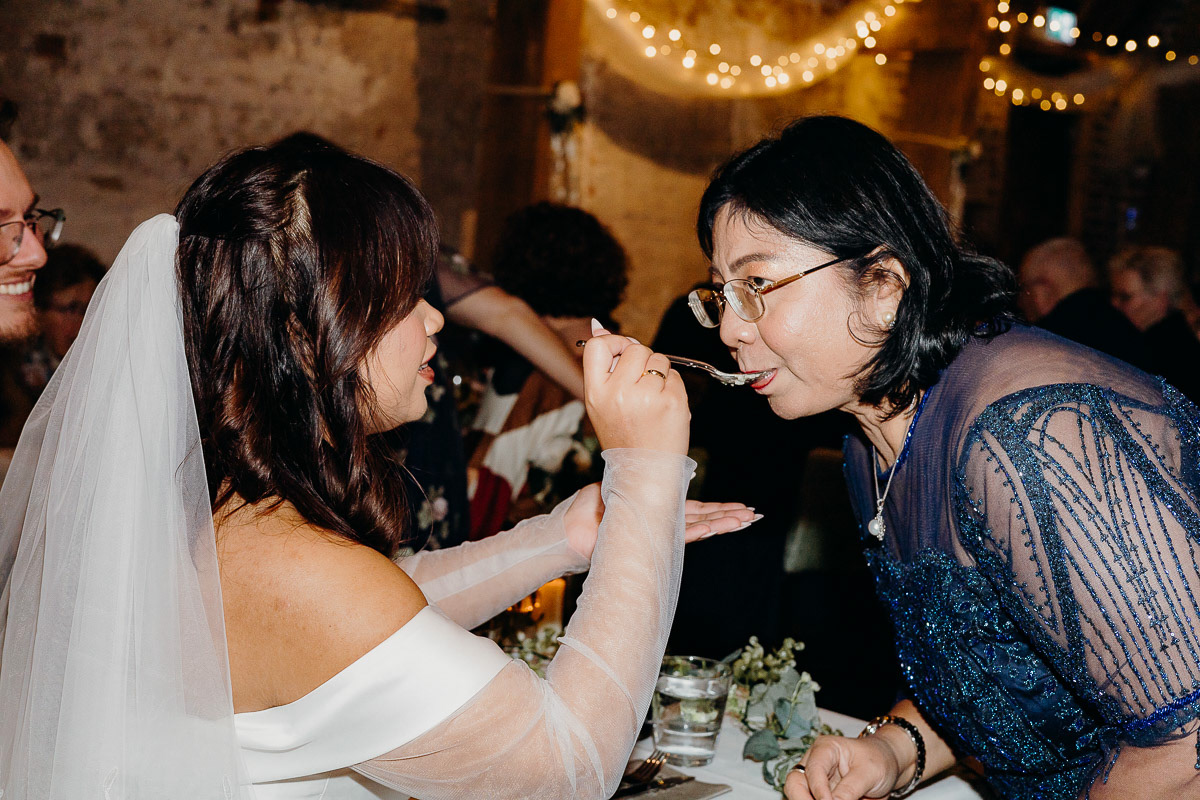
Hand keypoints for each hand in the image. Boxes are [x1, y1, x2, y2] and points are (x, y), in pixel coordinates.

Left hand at [563, 484, 760, 559]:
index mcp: (656, 508)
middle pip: (702, 519)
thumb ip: (635, 475)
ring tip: (746, 520)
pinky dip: (701, 529)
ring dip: (723, 523)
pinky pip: (680, 534)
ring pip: (698, 527)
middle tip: (753, 514)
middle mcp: (661, 522)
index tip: (738, 505)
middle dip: (728, 516)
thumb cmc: (587, 509)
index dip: (716, 507)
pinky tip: (718, 526)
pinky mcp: (651, 539)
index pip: (693, 508)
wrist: (571, 531)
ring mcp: (658, 533)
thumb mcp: (617, 484)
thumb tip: (647, 459)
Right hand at [582, 320, 688, 454]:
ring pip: (659, 359)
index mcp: (596, 392)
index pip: (598, 345)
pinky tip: (664, 408)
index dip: (614, 342)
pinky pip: (675, 376)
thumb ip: (603, 366)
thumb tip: (597, 325)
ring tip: (652, 399)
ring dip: (660, 373)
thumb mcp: (601, 402)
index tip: (622, 355)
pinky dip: (673, 388)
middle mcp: (619, 393)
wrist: (645, 471)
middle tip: (641, 386)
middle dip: (643, 360)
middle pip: (635, 348)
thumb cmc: (624, 435)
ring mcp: (646, 397)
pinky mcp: (671, 402)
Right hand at [784, 734, 905, 799]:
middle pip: (795, 782)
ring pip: (798, 794)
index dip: (819, 790)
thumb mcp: (869, 772)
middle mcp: (814, 763)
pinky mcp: (821, 794)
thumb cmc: (878, 760)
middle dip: (802, 799)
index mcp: (825, 749)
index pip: (814, 770)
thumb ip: (850, 789)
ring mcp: (816, 780)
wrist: (888, 766)